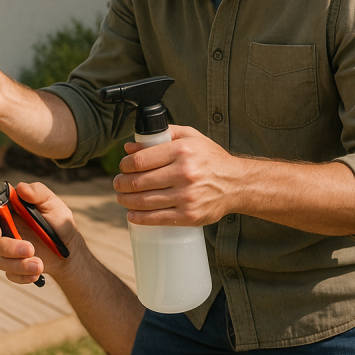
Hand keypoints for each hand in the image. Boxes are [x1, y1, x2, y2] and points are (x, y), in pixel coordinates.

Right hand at [0, 182, 81, 285]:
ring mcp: (7, 250)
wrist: (70, 251)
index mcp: (8, 211)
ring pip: (1, 260)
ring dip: (20, 263)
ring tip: (40, 263)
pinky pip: (11, 274)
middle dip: (6, 247)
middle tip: (29, 248)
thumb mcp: (52, 204)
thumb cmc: (58, 223)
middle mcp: (4, 230)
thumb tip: (21, 188)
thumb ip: (38, 192)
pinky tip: (37, 271)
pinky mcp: (14, 267)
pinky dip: (23, 274)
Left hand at [113, 125, 244, 226]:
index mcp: (182, 151)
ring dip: (126, 201)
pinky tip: (132, 215)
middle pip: (140, 182)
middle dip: (122, 184)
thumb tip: (130, 147)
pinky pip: (158, 219)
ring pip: (145, 201)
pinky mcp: (190, 216)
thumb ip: (161, 136)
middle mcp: (184, 173)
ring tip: (121, 198)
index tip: (122, 167)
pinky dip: (140, 218)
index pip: (141, 160)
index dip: (125, 166)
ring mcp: (187, 196)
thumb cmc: (210, 158)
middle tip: (117, 184)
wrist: (237, 184)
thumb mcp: (190, 137)